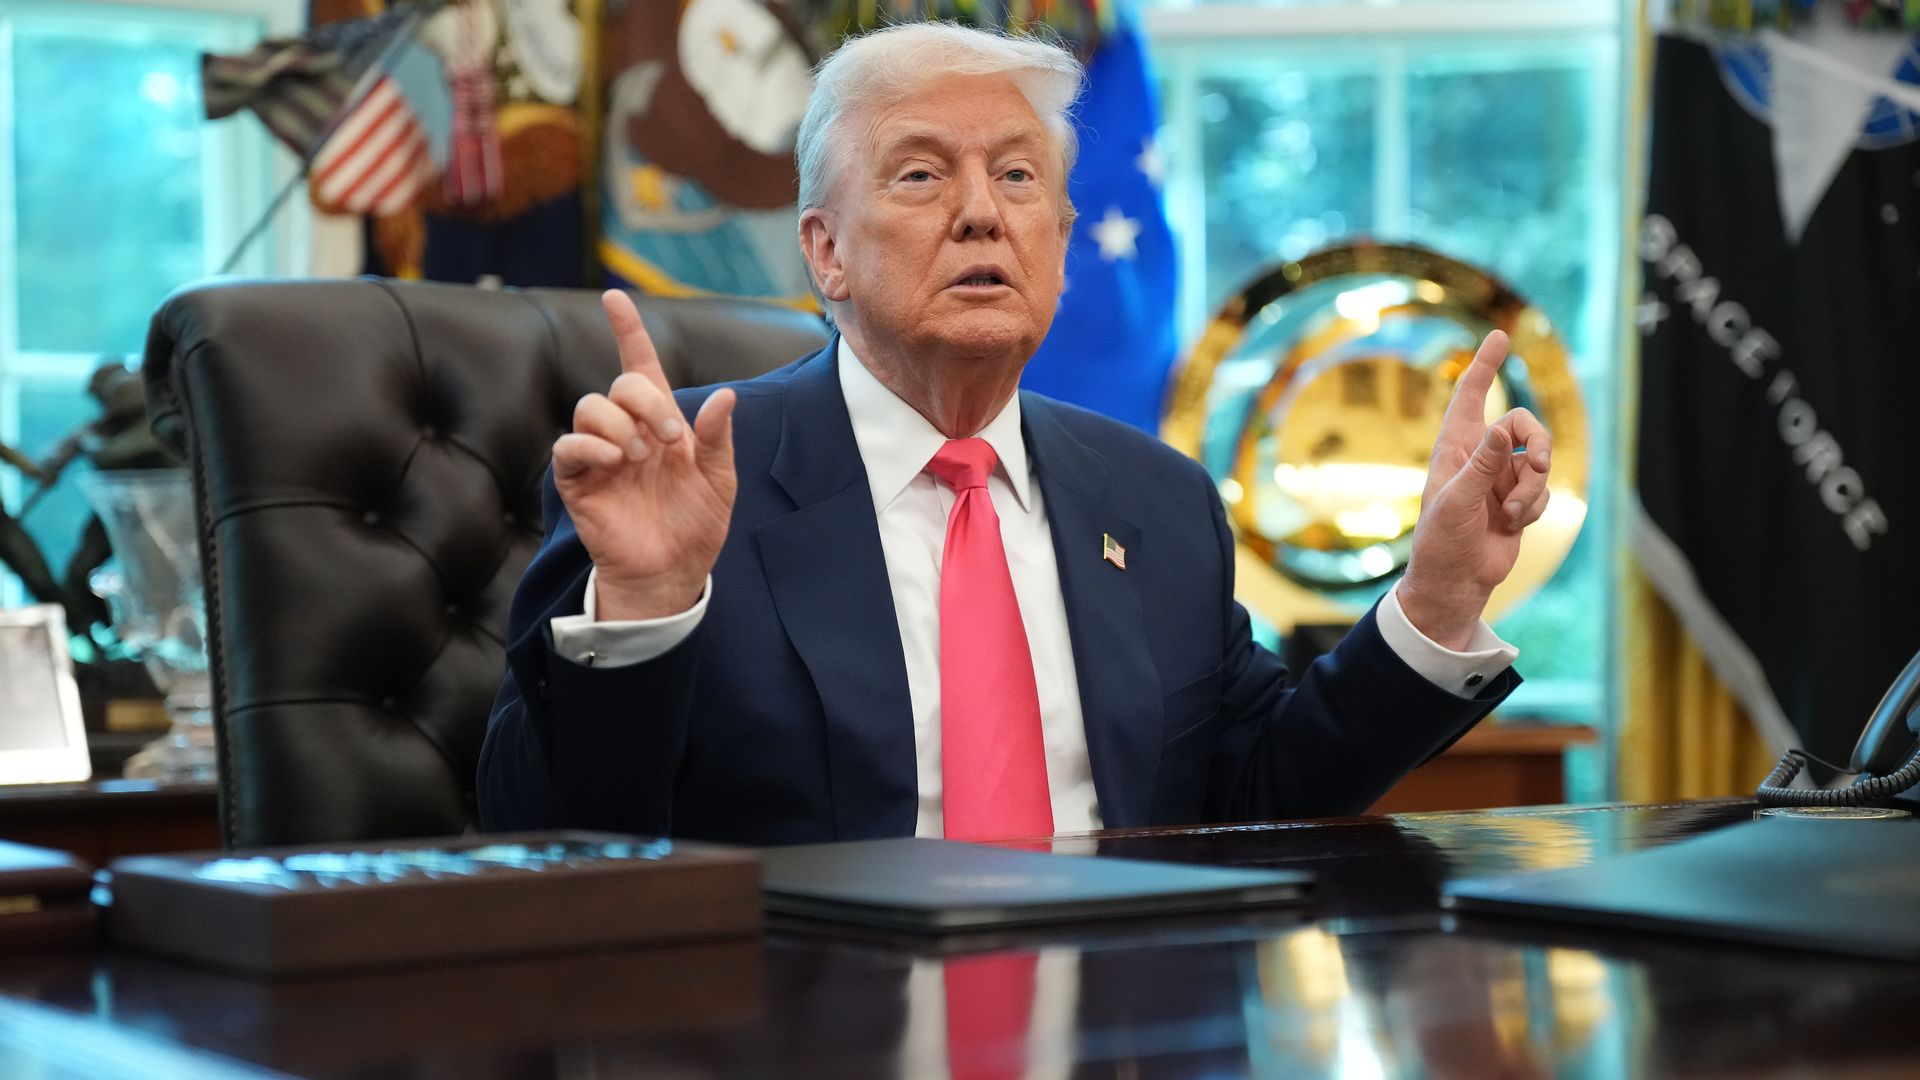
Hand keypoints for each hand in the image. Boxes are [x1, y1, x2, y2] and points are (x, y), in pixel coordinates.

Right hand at [553, 291, 737, 620]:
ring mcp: (600, 454)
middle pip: (619, 384)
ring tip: (640, 456)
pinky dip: (589, 446)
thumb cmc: (695, 525)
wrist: (673, 572)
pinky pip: (568, 447)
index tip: (615, 298)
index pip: (640, 365)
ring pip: (590, 408)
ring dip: (619, 423)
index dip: (628, 330)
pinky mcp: (579, 481)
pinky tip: (615, 461)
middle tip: (669, 436)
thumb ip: (719, 437)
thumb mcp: (720, 479)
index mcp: (660, 422)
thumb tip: (726, 395)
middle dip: (646, 400)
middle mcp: (627, 431)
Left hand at [1396, 330, 1552, 649]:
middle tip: (1539, 464)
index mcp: (1455, 447)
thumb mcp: (1458, 500)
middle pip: (1526, 425)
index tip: (1498, 335)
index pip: (1471, 396)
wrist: (1457, 581)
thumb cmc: (1442, 540)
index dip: (1484, 365)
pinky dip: (1533, 507)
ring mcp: (1501, 477)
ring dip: (1532, 489)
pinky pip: (1543, 489)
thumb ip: (1485, 464)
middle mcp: (1480, 455)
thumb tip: (1506, 430)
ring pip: (1540, 461)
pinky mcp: (1518, 499)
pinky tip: (1513, 526)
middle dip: (1540, 443)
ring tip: (1509, 515)